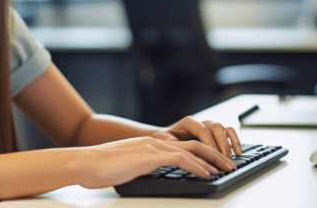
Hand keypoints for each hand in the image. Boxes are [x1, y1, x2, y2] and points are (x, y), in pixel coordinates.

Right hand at [75, 136, 237, 188]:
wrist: (85, 163)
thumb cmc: (101, 168)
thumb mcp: (128, 166)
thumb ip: (143, 166)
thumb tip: (151, 173)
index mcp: (151, 144)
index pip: (185, 146)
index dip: (204, 154)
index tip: (218, 163)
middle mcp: (155, 142)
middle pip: (194, 145)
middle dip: (215, 154)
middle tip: (231, 164)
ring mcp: (152, 147)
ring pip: (191, 150)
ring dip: (212, 160)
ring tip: (226, 169)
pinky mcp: (149, 157)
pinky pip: (180, 160)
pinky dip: (197, 167)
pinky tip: (207, 174)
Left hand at [151, 116, 242, 156]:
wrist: (167, 138)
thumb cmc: (166, 140)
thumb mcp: (165, 141)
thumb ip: (173, 143)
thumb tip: (181, 150)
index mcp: (188, 122)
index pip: (202, 130)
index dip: (210, 143)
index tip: (213, 155)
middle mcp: (201, 122)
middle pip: (215, 128)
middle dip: (221, 144)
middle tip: (224, 159)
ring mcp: (210, 126)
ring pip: (224, 128)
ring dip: (229, 143)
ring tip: (230, 157)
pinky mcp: (216, 132)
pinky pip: (229, 132)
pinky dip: (235, 141)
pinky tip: (238, 152)